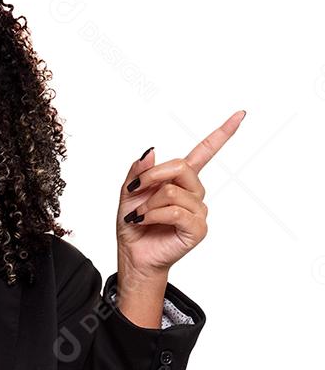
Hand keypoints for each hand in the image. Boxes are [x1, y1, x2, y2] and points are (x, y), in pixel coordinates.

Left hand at [116, 109, 245, 279]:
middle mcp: (194, 193)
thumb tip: (151, 151)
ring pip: (173, 192)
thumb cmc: (134, 225)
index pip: (205, 152)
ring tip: (139, 216)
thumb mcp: (129, 192)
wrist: (132, 254)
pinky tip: (144, 221)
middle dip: (152, 176)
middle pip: (181, 167)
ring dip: (149, 203)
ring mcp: (198, 210)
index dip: (223, 133)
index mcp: (182, 180)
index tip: (240, 115)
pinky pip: (176, 212)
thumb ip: (139, 171)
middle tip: (134, 190)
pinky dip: (154, 215)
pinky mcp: (197, 228)